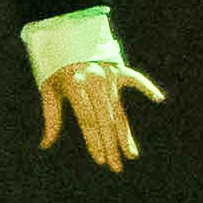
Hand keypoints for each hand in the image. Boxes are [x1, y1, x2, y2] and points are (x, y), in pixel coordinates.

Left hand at [35, 56, 167, 171]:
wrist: (65, 35)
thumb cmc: (56, 67)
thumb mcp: (48, 90)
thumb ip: (51, 118)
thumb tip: (45, 145)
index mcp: (75, 86)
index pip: (87, 121)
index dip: (94, 141)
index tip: (99, 160)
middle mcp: (94, 82)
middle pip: (104, 120)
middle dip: (110, 145)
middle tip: (116, 167)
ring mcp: (108, 75)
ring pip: (119, 110)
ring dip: (125, 133)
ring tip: (131, 154)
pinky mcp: (118, 68)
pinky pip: (135, 78)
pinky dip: (147, 86)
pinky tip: (158, 98)